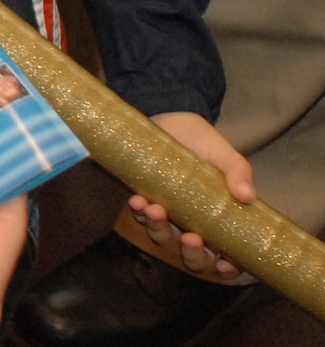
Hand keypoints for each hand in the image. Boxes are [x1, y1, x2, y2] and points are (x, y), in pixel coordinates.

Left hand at [129, 113, 255, 279]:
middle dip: (192, 256)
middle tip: (190, 239)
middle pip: (195, 258)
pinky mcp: (146, 199)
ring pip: (163, 238)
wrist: (170, 118)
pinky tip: (138, 200)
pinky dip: (139, 212)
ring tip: (155, 210)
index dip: (229, 268)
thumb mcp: (224, 154)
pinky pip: (141, 215)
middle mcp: (194, 223)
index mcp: (220, 220)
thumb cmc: (203, 142)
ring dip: (159, 230)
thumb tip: (248, 196)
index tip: (226, 265)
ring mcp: (169, 214)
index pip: (229, 256)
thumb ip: (238, 171)